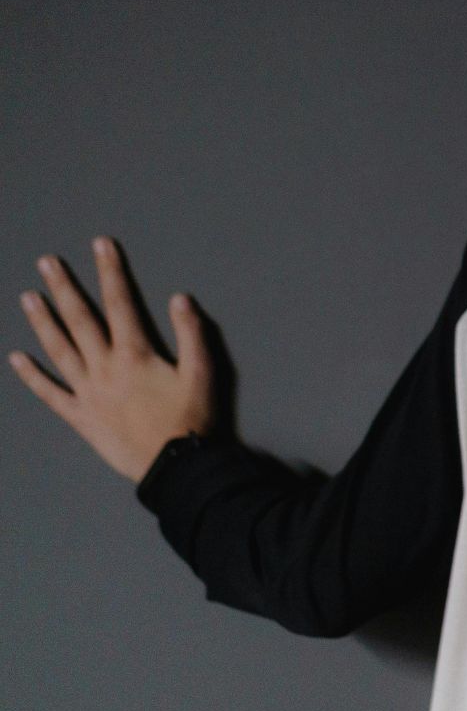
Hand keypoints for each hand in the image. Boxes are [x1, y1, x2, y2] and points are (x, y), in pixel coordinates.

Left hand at [10, 237, 214, 481]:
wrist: (175, 465)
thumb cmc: (191, 419)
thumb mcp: (203, 373)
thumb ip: (192, 334)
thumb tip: (180, 298)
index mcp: (135, 354)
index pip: (121, 303)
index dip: (111, 271)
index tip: (101, 245)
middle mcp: (105, 368)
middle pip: (80, 320)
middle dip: (64, 288)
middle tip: (46, 263)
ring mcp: (87, 392)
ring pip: (59, 350)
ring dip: (42, 322)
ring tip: (28, 297)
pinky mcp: (80, 416)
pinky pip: (51, 394)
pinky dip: (32, 376)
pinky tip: (17, 358)